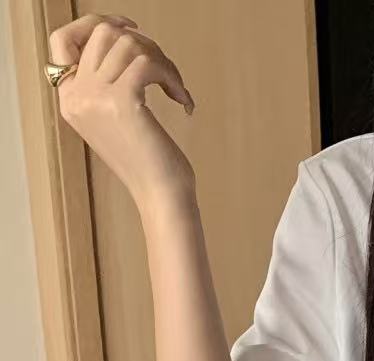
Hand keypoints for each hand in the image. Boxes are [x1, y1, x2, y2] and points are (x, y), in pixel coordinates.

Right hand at [48, 13, 195, 210]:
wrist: (160, 196)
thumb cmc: (148, 162)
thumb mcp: (115, 119)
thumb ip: (107, 83)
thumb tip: (127, 39)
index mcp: (70, 99)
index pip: (63, 40)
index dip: (95, 24)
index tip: (129, 28)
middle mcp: (77, 96)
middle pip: (103, 34)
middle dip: (142, 42)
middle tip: (164, 69)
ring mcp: (95, 98)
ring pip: (128, 44)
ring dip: (162, 61)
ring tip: (176, 89)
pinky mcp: (121, 102)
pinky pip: (147, 63)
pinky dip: (171, 76)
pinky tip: (182, 101)